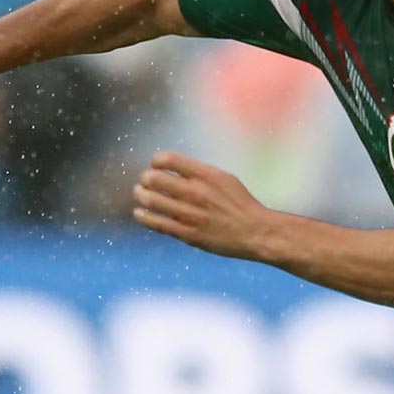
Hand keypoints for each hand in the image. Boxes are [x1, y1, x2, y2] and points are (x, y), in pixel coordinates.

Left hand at [131, 151, 276, 261]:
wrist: (255, 232)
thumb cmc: (240, 204)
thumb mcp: (224, 179)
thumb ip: (200, 173)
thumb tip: (175, 168)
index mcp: (206, 175)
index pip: (169, 159)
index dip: (156, 160)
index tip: (155, 165)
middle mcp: (196, 192)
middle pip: (154, 178)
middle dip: (145, 178)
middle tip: (145, 181)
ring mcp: (190, 214)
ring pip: (151, 200)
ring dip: (140, 195)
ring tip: (139, 194)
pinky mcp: (188, 234)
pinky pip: (157, 223)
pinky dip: (143, 216)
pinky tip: (139, 213)